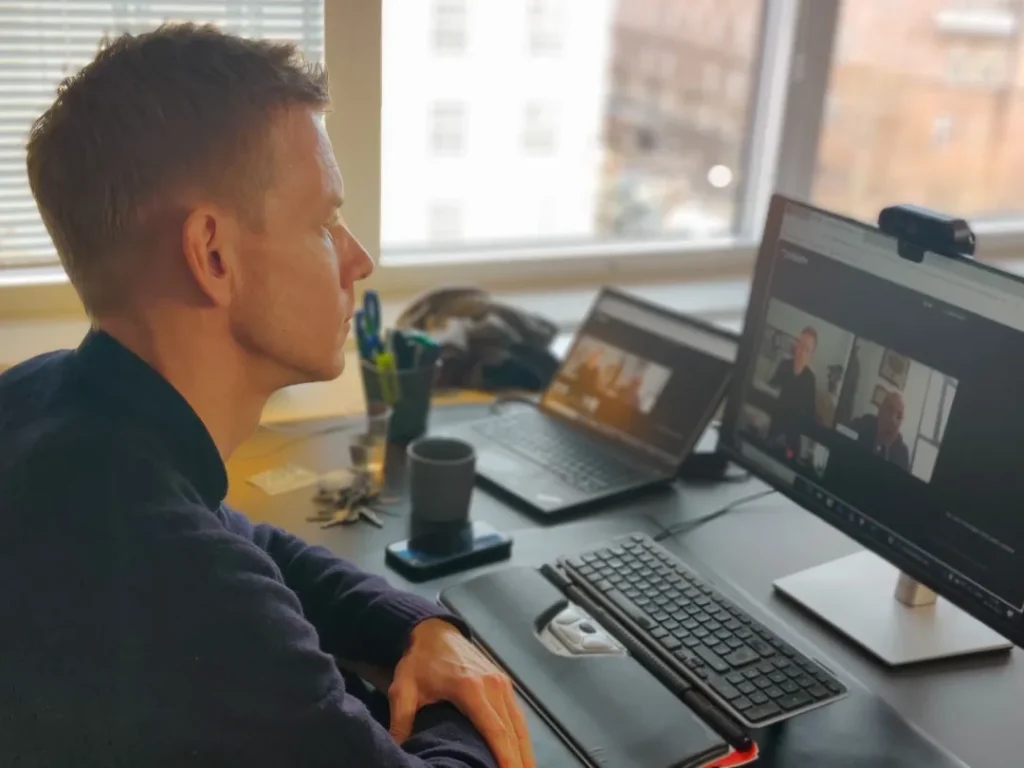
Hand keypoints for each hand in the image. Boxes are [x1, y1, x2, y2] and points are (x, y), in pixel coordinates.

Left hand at [389, 618, 534, 767]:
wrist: (434, 631)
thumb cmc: (419, 661)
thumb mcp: (403, 690)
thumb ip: (401, 721)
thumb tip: (398, 751)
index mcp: (471, 689)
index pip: (495, 731)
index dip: (505, 758)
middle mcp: (493, 685)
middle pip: (513, 732)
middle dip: (520, 761)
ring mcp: (502, 682)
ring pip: (520, 725)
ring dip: (525, 752)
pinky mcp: (504, 682)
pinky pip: (517, 715)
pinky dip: (521, 737)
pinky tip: (522, 754)